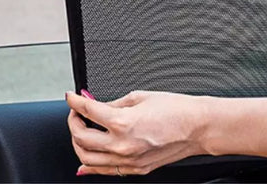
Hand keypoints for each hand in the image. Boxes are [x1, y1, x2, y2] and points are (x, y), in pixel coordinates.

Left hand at [65, 89, 206, 175]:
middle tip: (75, 112)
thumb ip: (112, 103)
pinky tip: (84, 161)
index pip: (87, 110)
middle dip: (72, 121)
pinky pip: (105, 171)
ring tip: (80, 130)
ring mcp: (128, 160)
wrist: (196, 127)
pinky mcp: (135, 169)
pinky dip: (90, 165)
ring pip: (87, 158)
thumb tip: (96, 105)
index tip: (70, 96)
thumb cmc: (174, 108)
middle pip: (81, 137)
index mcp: (122, 122)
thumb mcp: (138, 97)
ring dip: (78, 143)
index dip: (74, 101)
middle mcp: (122, 144)